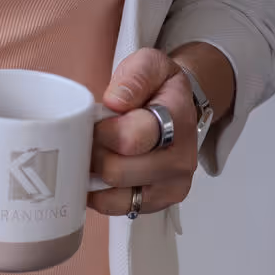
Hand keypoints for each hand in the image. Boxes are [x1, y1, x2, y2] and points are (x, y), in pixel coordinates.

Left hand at [88, 48, 199, 217]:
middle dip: (95, 155)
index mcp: (178, 120)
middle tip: (93, 141)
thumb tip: (115, 103)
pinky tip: (99, 176)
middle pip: (117, 171)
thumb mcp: (148, 65)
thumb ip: (134, 77)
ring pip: (114, 195)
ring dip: (96, 177)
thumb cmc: (157, 89)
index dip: (103, 132)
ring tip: (97, 157)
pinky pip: (115, 208)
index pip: (130, 139)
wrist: (176, 109)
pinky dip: (99, 194)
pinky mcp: (158, 205)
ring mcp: (171, 187)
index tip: (98, 123)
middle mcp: (181, 159)